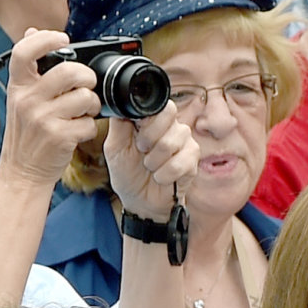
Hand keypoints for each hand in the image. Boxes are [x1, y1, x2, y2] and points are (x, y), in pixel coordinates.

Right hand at [0, 31, 101, 187]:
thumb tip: (32, 32)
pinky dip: (89, 127)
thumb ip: (29, 70)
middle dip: (86, 76)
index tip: (62, 38)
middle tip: (87, 84)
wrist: (23, 171)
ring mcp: (42, 119)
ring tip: (84, 110)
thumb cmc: (27, 134)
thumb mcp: (20, 98)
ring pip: (84, 97)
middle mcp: (27, 100)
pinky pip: (88, 123)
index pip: (24, 51)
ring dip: (92, 104)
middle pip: (68, 71)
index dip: (46, 39)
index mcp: (18, 86)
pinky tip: (78, 130)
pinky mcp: (58, 137)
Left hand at [103, 103, 198, 224]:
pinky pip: (180, 162)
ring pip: (172, 141)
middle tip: (142, 151)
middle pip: (169, 114)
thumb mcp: (115, 148)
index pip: (158, 104)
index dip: (145, 120)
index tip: (136, 137)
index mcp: (153, 120)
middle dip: (149, 138)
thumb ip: (119, 125)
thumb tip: (122, 105)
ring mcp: (186, 142)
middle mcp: (172, 127)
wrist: (140, 202)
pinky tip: (161, 177)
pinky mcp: (193, 160)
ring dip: (154, 160)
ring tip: (150, 167)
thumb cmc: (128, 174)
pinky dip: (165, 174)